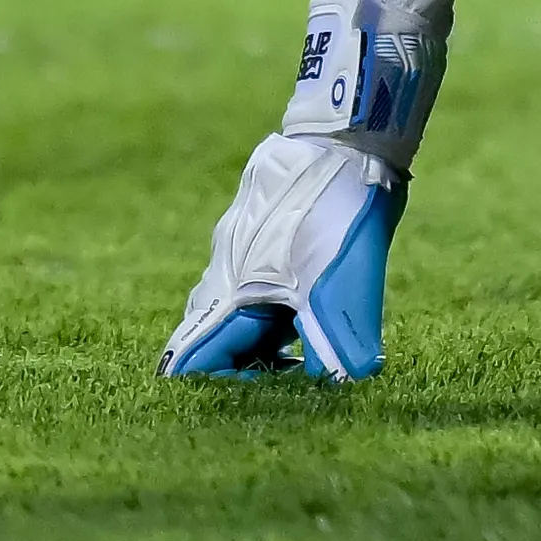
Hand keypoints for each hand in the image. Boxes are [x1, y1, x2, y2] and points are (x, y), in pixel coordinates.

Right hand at [159, 132, 404, 380]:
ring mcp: (244, 252)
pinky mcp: (266, 238)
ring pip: (241, 314)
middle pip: (214, 340)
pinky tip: (314, 317)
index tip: (257, 400)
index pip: (193, 358)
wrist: (346, 140)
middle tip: (286, 386)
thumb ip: (338, 344)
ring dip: (265, 342)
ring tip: (306, 358)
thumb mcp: (341, 287)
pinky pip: (261, 290)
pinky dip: (279, 314)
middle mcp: (226, 274)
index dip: (218, 387)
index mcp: (230, 291)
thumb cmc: (335, 214)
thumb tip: (348, 385)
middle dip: (242, 370)